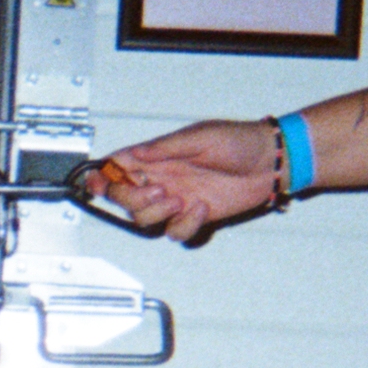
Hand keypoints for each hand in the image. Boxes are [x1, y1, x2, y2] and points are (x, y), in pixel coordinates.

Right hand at [92, 119, 284, 240]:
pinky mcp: (193, 216)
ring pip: (144, 218)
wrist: (270, 163)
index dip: (101, 176)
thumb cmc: (239, 141)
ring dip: (157, 212)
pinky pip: (174, 231)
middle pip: (123, 197)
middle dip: (132, 198)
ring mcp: (176, 199)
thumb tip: (135, 153)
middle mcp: (162, 178)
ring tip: (180, 200)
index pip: (117, 166)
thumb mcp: (200, 137)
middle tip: (156, 192)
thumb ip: (164, 148)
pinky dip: (185, 224)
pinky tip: (202, 208)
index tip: (97, 185)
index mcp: (157, 156)